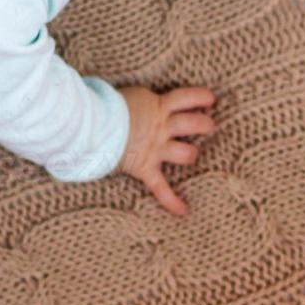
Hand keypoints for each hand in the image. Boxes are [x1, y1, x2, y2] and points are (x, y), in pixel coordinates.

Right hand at [115, 85, 217, 215]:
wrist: (94, 123)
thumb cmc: (104, 104)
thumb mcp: (127, 94)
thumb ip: (137, 99)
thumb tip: (129, 97)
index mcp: (157, 105)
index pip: (185, 98)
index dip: (200, 98)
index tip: (210, 99)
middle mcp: (161, 127)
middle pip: (192, 124)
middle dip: (204, 124)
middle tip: (208, 125)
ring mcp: (155, 148)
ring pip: (185, 153)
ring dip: (191, 154)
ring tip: (193, 154)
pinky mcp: (144, 167)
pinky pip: (160, 187)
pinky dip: (170, 200)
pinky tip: (182, 210)